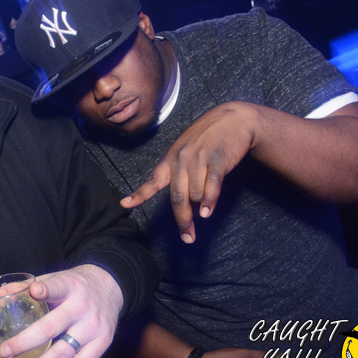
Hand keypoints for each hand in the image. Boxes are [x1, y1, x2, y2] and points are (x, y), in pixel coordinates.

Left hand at [0, 264, 123, 357]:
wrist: (110, 287)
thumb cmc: (72, 285)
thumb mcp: (51, 279)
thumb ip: (22, 288)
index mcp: (68, 285)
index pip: (57, 286)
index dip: (46, 289)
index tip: (34, 291)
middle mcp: (82, 306)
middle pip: (52, 328)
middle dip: (25, 343)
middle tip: (5, 352)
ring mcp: (94, 325)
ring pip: (64, 352)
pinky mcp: (103, 341)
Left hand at [121, 102, 256, 242]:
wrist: (232, 119)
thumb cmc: (207, 140)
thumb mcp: (186, 151)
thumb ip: (181, 175)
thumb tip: (187, 206)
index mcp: (170, 159)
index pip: (152, 180)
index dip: (139, 194)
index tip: (125, 205)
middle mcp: (181, 159)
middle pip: (177, 196)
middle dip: (182, 220)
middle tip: (188, 238)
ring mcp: (199, 158)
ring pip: (196, 193)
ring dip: (200, 208)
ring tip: (205, 213)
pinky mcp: (218, 158)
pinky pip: (212, 184)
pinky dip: (209, 200)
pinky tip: (207, 213)